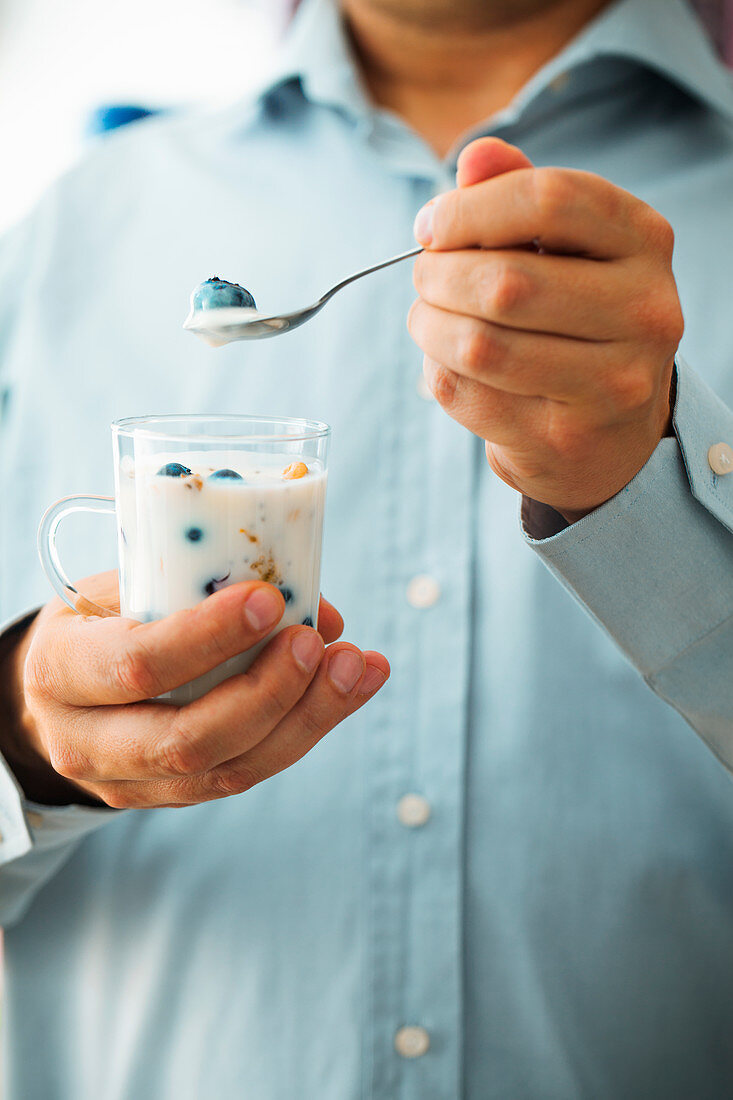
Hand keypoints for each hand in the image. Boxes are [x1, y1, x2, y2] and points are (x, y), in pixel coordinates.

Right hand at [1, 571, 388, 807]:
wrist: (56, 696)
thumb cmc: (95, 623)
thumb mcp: (115, 587)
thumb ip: (191, 584)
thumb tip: (303, 598)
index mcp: (61, 671)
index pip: (137, 663)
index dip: (208, 636)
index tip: (269, 599)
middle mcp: (87, 742)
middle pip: (187, 739)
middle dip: (267, 691)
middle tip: (319, 643)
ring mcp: (130, 783)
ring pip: (229, 768)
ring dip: (306, 717)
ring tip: (357, 666)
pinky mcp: (173, 797)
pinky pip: (246, 772)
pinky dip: (306, 729)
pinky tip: (350, 689)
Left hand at [408, 138, 683, 521]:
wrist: (611, 432)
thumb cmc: (577, 318)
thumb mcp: (564, 246)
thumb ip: (518, 195)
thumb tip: (474, 157)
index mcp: (645, 241)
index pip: (548, 200)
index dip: (469, 208)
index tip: (429, 227)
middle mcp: (644, 312)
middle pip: (506, 281)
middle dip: (439, 276)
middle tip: (424, 280)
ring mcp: (611, 384)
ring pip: (480, 346)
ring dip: (429, 327)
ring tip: (427, 319)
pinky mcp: (565, 439)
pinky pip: (468, 396)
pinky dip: (439, 374)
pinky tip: (449, 365)